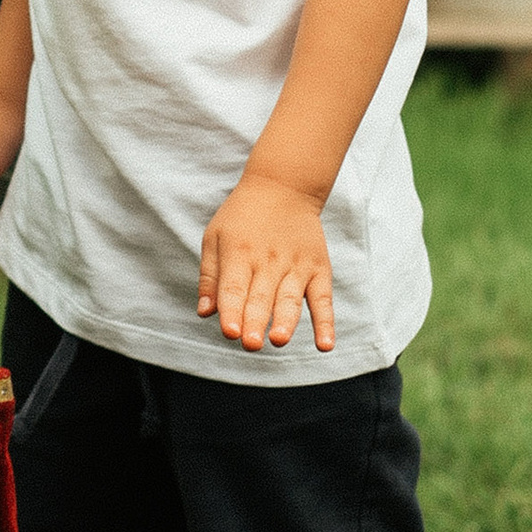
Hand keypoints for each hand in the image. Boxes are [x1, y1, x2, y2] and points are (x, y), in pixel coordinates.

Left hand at [199, 174, 334, 352]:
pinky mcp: (318, 270)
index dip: (232, 310)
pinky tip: (325, 345)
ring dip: (285, 321)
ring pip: (290, 299)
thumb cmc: (242, 216)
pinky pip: (323, 300)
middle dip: (255, 322)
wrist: (283, 186)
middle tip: (250, 344)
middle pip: (261, 297)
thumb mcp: (214, 236)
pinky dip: (325, 323)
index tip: (230, 332)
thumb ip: (210, 277)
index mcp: (239, 254)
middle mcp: (268, 261)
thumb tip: (205, 313)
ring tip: (279, 339)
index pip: (234, 288)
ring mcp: (296, 266)